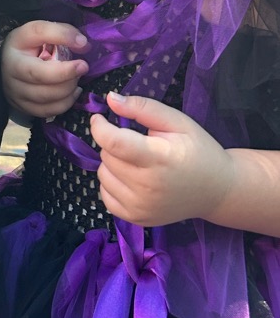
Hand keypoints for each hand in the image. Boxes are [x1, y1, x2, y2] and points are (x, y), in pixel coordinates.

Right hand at [1, 20, 87, 118]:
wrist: (8, 60)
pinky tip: (71, 90)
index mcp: (14, 61)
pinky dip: (66, 102)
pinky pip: (50, 111)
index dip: (64, 70)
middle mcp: (12, 82)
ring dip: (69, 90)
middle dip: (69, 79)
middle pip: (45, 90)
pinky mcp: (24, 108)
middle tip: (82, 67)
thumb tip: (83, 44)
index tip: (83, 60)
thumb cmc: (25, 44)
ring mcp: (17, 98)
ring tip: (75, 77)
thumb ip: (60, 33)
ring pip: (49, 101)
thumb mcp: (37, 30)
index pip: (38, 71)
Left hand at [91, 91, 235, 226]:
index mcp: (160, 158)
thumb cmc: (199, 151)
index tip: (99, 118)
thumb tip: (110, 99)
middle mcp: (147, 187)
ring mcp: (140, 207)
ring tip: (138, 162)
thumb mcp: (178, 122)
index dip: (100, 127)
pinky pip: (105, 194)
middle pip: (107, 156)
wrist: (218, 191)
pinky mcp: (135, 219)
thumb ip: (143, 108)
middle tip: (137, 143)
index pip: (114, 143)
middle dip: (114, 144)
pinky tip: (133, 179)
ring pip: (103, 174)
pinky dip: (113, 183)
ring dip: (113, 164)